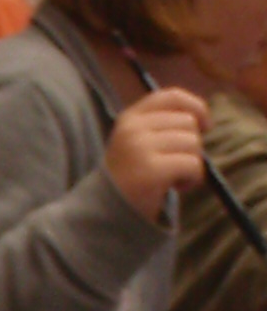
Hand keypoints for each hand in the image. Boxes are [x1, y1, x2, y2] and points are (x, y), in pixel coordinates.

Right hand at [104, 87, 209, 221]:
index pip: (172, 97)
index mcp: (130, 118)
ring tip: (173, 178)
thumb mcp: (138, 142)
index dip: (196, 106)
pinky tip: (176, 188)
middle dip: (191, 145)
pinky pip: (192, 164)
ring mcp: (141, 148)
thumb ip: (162, 125)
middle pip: (188, 123)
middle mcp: (133, 128)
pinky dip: (192, 179)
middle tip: (174, 165)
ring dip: (192, 164)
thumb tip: (204, 120)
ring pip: (193, 143)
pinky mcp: (152, 170)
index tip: (205, 125)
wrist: (105, 213)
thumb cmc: (129, 178)